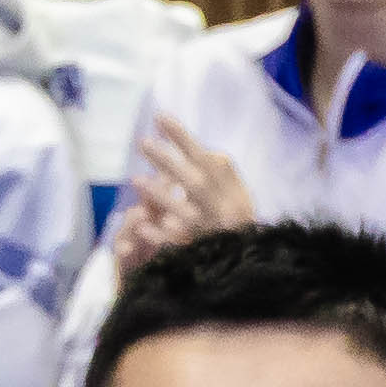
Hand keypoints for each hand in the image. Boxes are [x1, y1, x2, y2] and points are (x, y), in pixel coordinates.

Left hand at [100, 121, 256, 278]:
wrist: (249, 268)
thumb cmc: (237, 226)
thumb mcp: (238, 198)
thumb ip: (223, 175)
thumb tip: (204, 150)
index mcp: (233, 194)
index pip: (207, 161)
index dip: (184, 139)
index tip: (160, 118)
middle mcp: (224, 212)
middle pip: (195, 183)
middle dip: (169, 161)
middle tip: (143, 143)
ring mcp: (211, 234)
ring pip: (186, 213)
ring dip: (162, 195)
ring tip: (136, 179)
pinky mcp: (200, 254)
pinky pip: (178, 245)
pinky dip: (160, 236)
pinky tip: (141, 224)